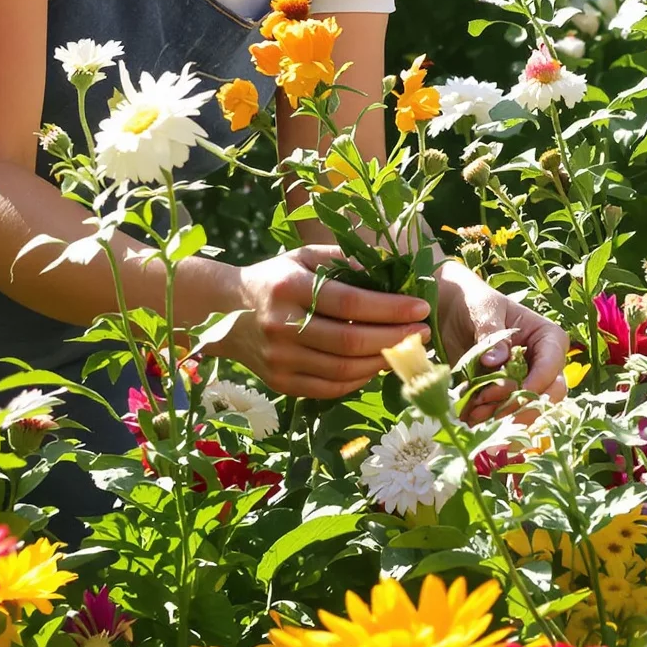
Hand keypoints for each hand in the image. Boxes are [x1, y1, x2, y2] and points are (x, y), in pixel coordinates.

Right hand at [219, 245, 431, 399]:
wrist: (223, 312)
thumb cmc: (274, 279)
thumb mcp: (303, 257)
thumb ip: (343, 261)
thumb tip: (390, 274)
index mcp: (289, 288)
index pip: (350, 303)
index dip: (390, 308)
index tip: (421, 307)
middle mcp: (281, 326)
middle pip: (350, 341)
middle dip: (395, 338)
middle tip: (423, 334)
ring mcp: (279, 360)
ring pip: (343, 371)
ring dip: (382, 363)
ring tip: (406, 350)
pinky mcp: (280, 384)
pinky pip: (330, 389)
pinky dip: (359, 380)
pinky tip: (376, 366)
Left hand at [435, 260, 568, 409]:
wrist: (451, 310)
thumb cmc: (475, 301)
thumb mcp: (484, 310)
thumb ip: (492, 334)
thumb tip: (498, 362)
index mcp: (547, 338)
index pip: (552, 366)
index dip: (535, 384)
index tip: (511, 392)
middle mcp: (543, 364)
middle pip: (548, 395)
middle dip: (519, 405)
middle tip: (488, 406)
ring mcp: (525, 382)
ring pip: (527, 409)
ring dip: (501, 417)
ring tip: (472, 415)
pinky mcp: (505, 394)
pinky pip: (505, 413)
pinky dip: (489, 419)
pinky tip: (468, 417)